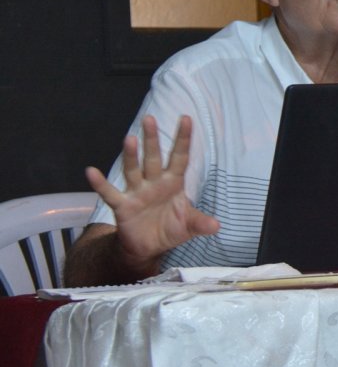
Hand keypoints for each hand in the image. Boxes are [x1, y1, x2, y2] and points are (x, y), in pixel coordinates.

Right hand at [85, 115, 219, 270]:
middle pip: (153, 158)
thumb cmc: (169, 229)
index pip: (179, 157)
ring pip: (133, 170)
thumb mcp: (188, 226)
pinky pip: (110, 193)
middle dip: (152, 139)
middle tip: (150, 118)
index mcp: (173, 183)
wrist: (147, 247)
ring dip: (131, 156)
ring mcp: (137, 192)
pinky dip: (100, 184)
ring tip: (129, 139)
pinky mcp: (122, 206)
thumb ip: (200, 223)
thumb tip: (217, 226)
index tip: (186, 118)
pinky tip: (91, 171)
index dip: (183, 139)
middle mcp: (154, 183)